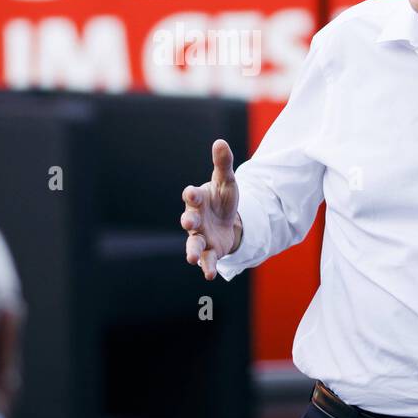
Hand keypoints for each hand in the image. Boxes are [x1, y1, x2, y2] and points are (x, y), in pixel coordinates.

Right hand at [181, 139, 241, 280]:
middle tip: (188, 223)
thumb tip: (220, 141)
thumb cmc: (222, 198)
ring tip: (191, 259)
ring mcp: (201, 236)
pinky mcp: (210, 250)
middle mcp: (196, 219)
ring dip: (192, 251)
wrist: (229, 220)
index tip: (191, 192)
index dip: (192, 195)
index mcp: (198, 200)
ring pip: (193, 244)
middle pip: (189, 220)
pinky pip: (207, 260)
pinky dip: (207, 267)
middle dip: (188, 221)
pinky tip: (210, 275)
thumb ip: (223, 163)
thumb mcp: (227, 180)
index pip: (192, 196)